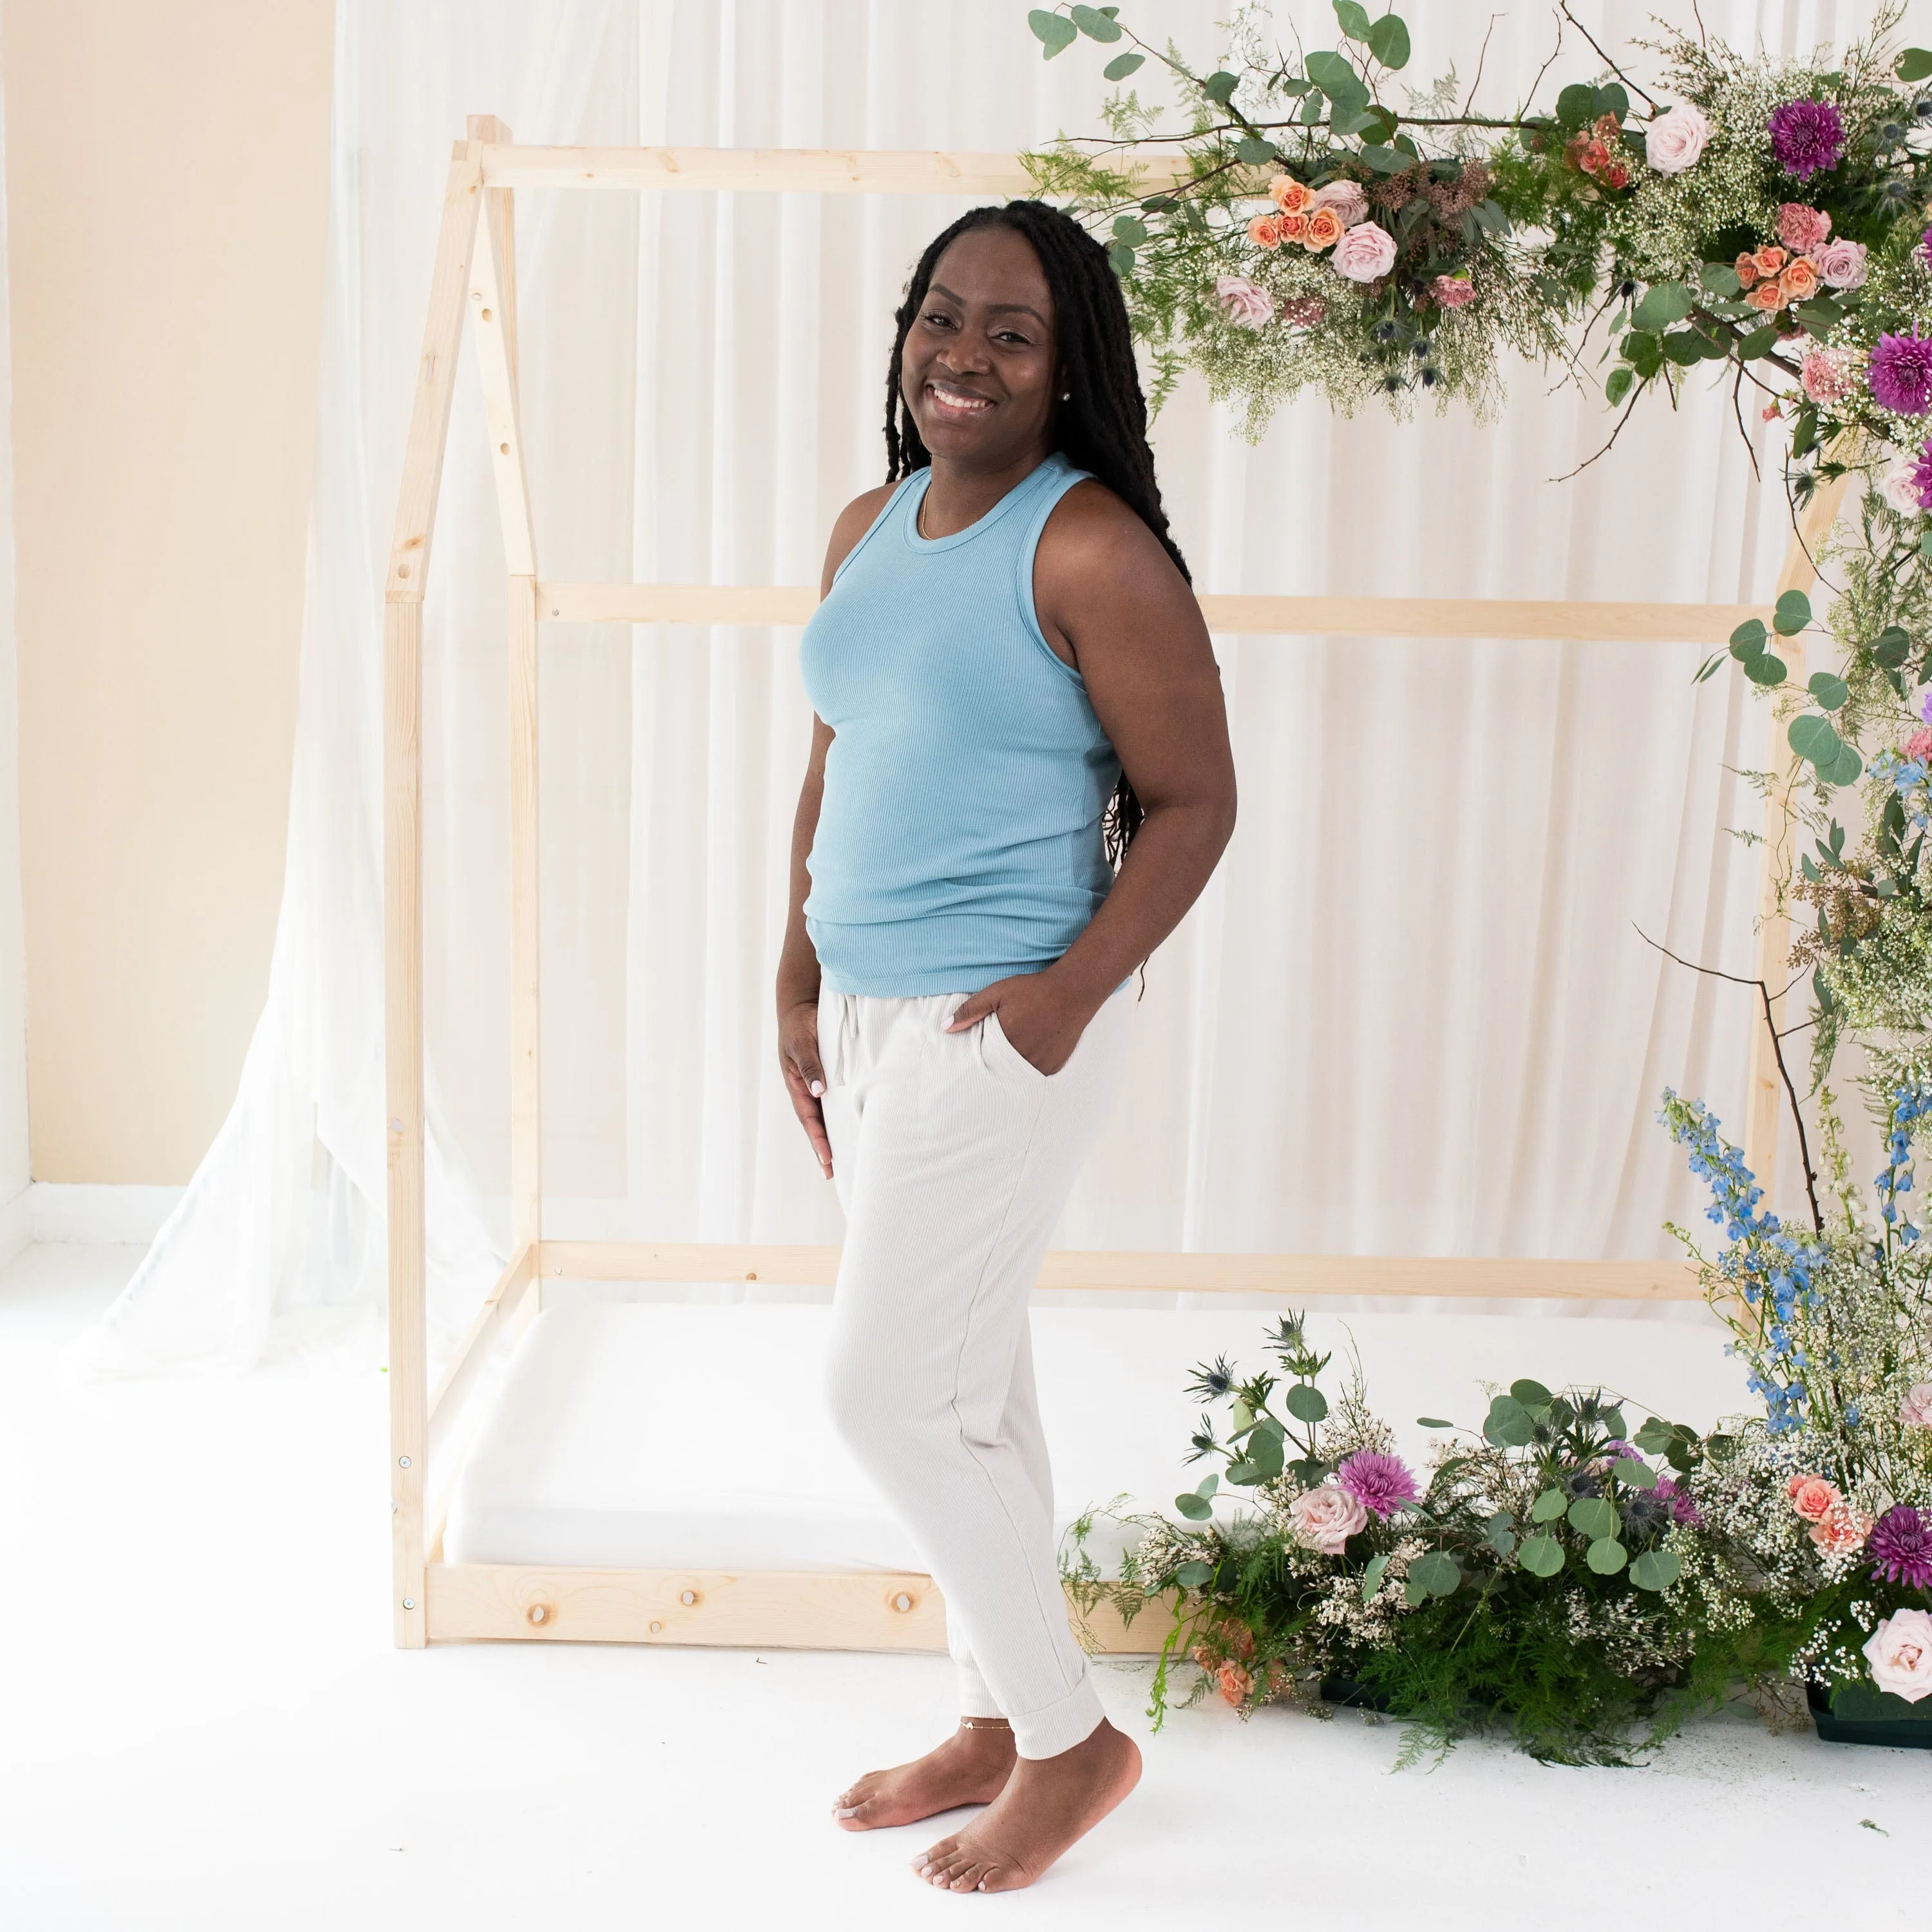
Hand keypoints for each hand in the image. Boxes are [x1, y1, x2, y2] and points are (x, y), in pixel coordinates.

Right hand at [777, 996, 833, 1178]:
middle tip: (833, 1173)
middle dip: (823, 1148)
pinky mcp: (828, 1076)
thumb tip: (818, 1092)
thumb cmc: (799, 1024)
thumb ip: (810, 1066)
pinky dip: (842, 1116)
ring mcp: (817, 1084)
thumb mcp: (801, 1044)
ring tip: (843, 1159)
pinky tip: (853, 1127)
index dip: (818, 1140)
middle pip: (815, 1124)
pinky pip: (835, 1100)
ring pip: (826, 1115)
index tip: (827, 1159)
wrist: (802, 1005)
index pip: (808, 1119)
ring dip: (833, 1135)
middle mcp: (806, 1089)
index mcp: (796, 1085)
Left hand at [944, 969, 1093, 1076]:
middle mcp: (1021, 1057)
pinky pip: (1034, 1074)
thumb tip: (946, 1028)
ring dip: (1010, 1069)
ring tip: (1010, 1057)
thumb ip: (970, 1011)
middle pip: (998, 1070)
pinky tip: (1027, 1056)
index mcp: (1003, 1041)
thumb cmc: (1034, 990)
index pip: (981, 1060)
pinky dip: (1028, 1068)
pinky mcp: (1053, 1066)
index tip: (973, 1056)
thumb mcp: (998, 993)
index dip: (977, 1057)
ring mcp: (1039, 1064)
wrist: (1073, 992)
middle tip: (991, 1059)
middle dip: (992, 1065)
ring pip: (1016, 1075)